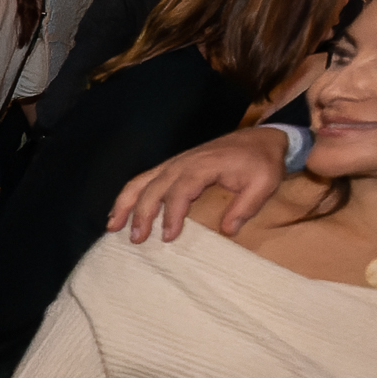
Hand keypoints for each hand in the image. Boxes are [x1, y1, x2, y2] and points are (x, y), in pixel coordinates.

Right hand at [108, 128, 292, 243]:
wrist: (261, 138)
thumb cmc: (262, 162)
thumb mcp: (263, 184)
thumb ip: (245, 207)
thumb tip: (227, 231)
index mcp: (203, 166)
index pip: (179, 191)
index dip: (171, 214)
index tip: (168, 236)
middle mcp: (183, 162)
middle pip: (153, 187)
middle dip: (140, 213)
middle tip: (136, 239)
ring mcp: (175, 162)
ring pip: (141, 181)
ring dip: (125, 203)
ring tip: (112, 226)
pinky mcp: (173, 165)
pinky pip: (144, 178)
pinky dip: (129, 194)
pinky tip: (120, 211)